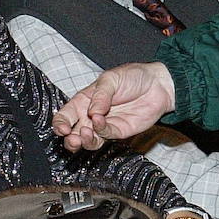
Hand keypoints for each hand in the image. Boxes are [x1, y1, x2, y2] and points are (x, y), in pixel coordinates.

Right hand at [53, 62, 175, 150]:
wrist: (158, 85)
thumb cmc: (133, 77)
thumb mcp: (111, 79)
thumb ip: (100, 95)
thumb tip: (91, 112)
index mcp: (84, 100)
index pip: (65, 115)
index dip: (60, 124)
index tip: (62, 128)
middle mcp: (91, 115)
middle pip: (73, 133)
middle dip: (69, 139)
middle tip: (71, 139)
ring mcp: (105, 125)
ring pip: (88, 140)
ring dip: (83, 141)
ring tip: (84, 134)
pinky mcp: (119, 132)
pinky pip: (106, 136)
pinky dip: (101, 131)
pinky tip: (100, 122)